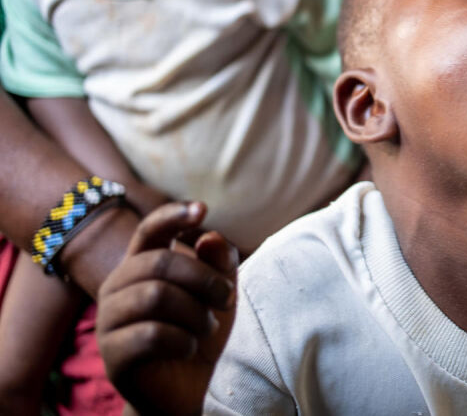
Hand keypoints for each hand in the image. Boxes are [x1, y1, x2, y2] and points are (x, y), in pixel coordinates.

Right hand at [97, 202, 237, 415]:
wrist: (184, 389)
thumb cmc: (198, 331)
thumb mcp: (218, 293)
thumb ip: (218, 262)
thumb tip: (212, 235)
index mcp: (140, 266)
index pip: (149, 231)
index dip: (172, 216)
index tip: (202, 209)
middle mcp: (117, 287)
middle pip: (160, 262)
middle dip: (205, 278)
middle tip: (227, 298)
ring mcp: (108, 322)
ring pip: (156, 295)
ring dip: (196, 312)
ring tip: (206, 327)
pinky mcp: (112, 356)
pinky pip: (151, 335)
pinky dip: (184, 339)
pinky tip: (190, 347)